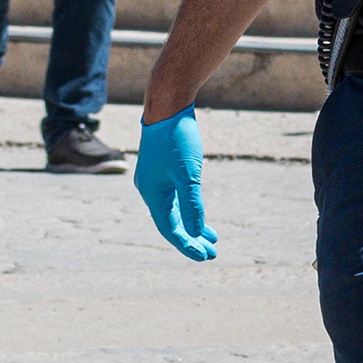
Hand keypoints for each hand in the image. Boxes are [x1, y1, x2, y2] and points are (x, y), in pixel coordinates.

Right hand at [137, 112, 216, 259]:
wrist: (168, 105)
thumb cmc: (177, 138)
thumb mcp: (189, 174)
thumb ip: (192, 204)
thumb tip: (195, 232)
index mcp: (152, 193)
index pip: (169, 228)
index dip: (186, 245)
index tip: (205, 257)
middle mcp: (150, 190)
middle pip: (172, 222)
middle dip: (192, 238)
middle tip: (212, 253)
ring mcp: (156, 180)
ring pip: (175, 211)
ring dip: (193, 225)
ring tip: (212, 239)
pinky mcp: (164, 171)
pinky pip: (176, 198)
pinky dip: (189, 209)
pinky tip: (200, 214)